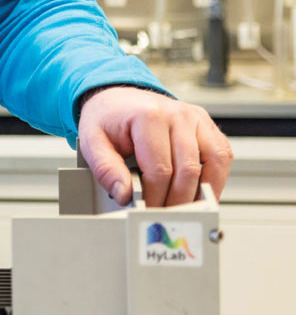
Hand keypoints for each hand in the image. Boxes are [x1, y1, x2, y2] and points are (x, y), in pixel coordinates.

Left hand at [77, 87, 232, 207]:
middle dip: (178, 200)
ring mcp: (195, 118)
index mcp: (149, 116)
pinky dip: (217, 177)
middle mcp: (177, 114)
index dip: (155, 198)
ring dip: (204, 191)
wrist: (116, 98)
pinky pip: (222, 154)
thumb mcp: (93, 141)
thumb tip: (124, 195)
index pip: (160, 170)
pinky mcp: (205, 124)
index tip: (147, 212)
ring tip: (188, 209)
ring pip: (214, 162)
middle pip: (189, 170)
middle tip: (166, 216)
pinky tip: (201, 191)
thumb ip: (106, 170)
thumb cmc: (108, 118)